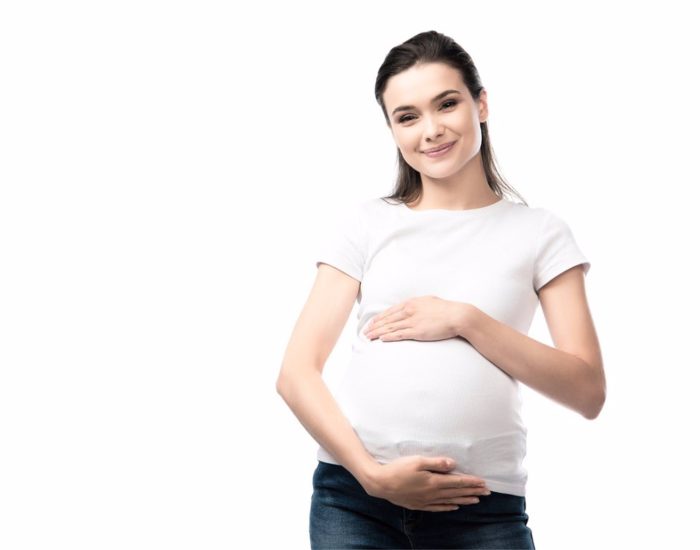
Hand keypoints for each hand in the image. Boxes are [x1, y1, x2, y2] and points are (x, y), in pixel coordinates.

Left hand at [364, 296, 465, 341]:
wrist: (457, 315)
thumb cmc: (446, 309)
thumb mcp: (429, 301)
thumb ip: (418, 304)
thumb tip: (412, 306)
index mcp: (411, 302)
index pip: (390, 311)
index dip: (379, 318)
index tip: (372, 322)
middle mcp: (409, 311)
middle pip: (387, 319)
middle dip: (374, 326)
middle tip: (365, 332)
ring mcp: (412, 321)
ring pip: (390, 327)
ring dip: (377, 332)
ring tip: (368, 337)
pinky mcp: (417, 331)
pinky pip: (399, 334)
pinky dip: (389, 336)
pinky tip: (381, 339)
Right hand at [364, 455, 490, 511]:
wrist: (380, 483)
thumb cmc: (398, 469)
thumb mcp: (417, 461)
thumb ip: (436, 463)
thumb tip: (453, 464)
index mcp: (433, 481)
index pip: (457, 482)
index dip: (471, 482)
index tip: (484, 482)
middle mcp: (432, 493)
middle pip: (456, 492)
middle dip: (473, 491)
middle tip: (487, 492)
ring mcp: (426, 500)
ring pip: (450, 501)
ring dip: (464, 500)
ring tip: (476, 500)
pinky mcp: (419, 504)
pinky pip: (438, 508)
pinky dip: (448, 507)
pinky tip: (454, 507)